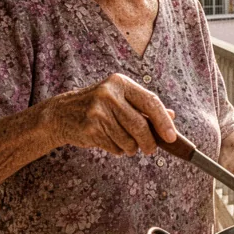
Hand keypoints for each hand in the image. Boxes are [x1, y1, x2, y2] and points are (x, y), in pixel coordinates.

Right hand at [44, 72, 176, 155]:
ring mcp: (97, 112)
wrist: (61, 114)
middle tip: (151, 150)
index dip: (163, 122)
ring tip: (124, 143)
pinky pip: (114, 147)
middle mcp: (109, 94)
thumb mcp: (120, 98)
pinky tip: (109, 141)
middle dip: (149, 142)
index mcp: (120, 83)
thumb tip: (172, 116)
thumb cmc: (98, 106)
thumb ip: (145, 106)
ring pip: (128, 140)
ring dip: (131, 148)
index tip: (171, 137)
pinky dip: (117, 150)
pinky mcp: (89, 129)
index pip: (150, 101)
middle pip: (140, 125)